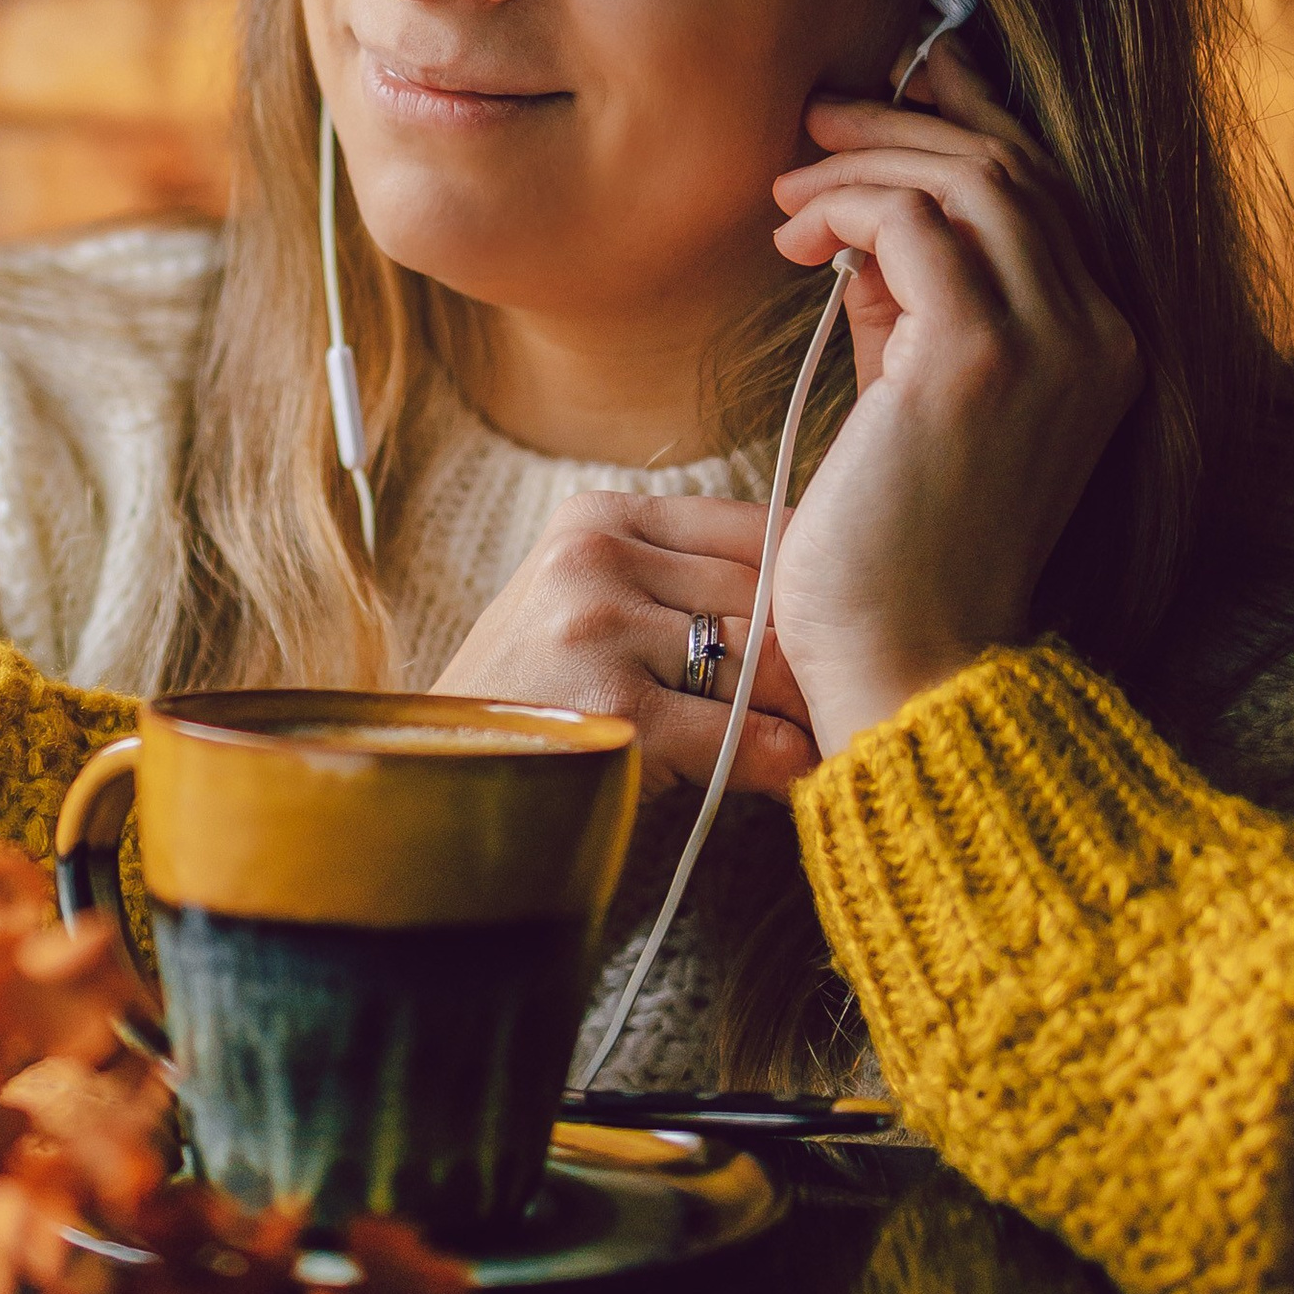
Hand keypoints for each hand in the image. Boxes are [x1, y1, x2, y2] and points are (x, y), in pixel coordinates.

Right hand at [430, 491, 820, 794]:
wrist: (444, 768)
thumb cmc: (531, 688)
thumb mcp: (583, 597)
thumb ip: (675, 576)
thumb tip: (809, 585)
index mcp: (597, 518)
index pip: (751, 528)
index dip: (808, 582)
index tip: (841, 619)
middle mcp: (596, 561)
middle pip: (762, 594)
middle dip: (810, 652)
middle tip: (849, 688)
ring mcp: (601, 631)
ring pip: (758, 659)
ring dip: (800, 707)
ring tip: (825, 731)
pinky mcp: (613, 709)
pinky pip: (736, 734)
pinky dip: (776, 761)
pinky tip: (788, 774)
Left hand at [767, 35, 1140, 756]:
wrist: (906, 666)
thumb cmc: (892, 560)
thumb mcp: (911, 411)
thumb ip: (908, 319)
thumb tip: (862, 236)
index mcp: (1099, 351)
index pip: (1043, 197)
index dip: (965, 126)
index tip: (887, 96)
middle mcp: (1098, 335)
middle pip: (1010, 168)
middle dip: (906, 125)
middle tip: (817, 118)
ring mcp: (1049, 342)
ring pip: (966, 177)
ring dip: (864, 162)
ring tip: (787, 187)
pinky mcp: (978, 356)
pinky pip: (913, 219)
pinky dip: (845, 205)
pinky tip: (793, 237)